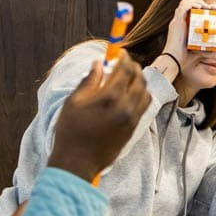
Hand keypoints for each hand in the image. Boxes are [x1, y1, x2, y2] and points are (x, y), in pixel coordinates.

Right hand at [47, 58, 150, 182]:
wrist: (77, 162)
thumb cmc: (70, 131)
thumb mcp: (74, 102)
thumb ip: (89, 80)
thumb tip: (99, 64)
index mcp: (110, 97)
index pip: (125, 70)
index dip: (123, 58)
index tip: (120, 52)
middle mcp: (126, 106)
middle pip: (139, 78)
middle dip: (134, 67)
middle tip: (125, 63)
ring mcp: (132, 119)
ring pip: (145, 92)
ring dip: (140, 81)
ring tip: (129, 78)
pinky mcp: (134, 129)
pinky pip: (145, 106)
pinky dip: (141, 95)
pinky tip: (131, 94)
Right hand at [158, 0, 205, 75]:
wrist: (173, 62)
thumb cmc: (184, 59)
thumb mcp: (197, 49)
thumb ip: (204, 46)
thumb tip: (214, 48)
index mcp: (181, 27)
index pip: (189, 12)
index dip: (199, 10)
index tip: (210, 13)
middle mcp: (178, 22)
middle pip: (187, 5)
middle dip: (199, 4)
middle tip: (210, 8)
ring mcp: (176, 21)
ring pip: (185, 3)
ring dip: (197, 2)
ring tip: (206, 7)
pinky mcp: (177, 22)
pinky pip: (184, 6)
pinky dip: (192, 4)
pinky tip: (201, 7)